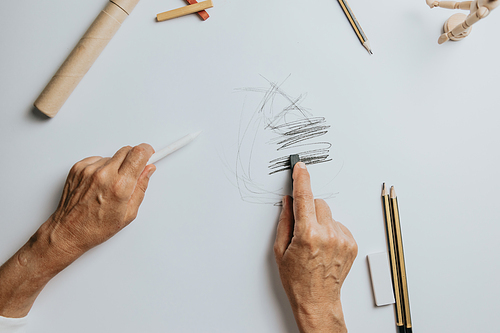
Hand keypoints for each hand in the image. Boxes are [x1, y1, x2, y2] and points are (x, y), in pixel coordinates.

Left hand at [45, 143, 155, 257]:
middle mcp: (103, 174)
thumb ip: (141, 187)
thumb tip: (148, 171)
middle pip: (127, 150)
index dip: (147, 151)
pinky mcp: (78, 168)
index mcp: (119, 186)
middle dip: (133, 158)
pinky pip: (98, 160)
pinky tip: (99, 183)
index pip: (138, 154)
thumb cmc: (95, 227)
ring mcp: (89, 170)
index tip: (149, 154)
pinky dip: (101, 168)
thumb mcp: (128, 213)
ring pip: (112, 156)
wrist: (68, 231)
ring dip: (116, 165)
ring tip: (110, 185)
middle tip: (132, 173)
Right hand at [273, 162, 356, 332]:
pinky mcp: (351, 244)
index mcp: (307, 235)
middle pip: (319, 203)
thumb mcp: (280, 250)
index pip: (304, 198)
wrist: (317, 300)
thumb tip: (288, 201)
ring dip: (320, 221)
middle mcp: (328, 235)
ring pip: (329, 214)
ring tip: (314, 242)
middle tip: (302, 226)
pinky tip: (324, 246)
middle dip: (309, 208)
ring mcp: (342, 239)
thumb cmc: (297, 279)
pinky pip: (339, 225)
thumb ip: (285, 221)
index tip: (300, 167)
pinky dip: (331, 230)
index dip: (301, 179)